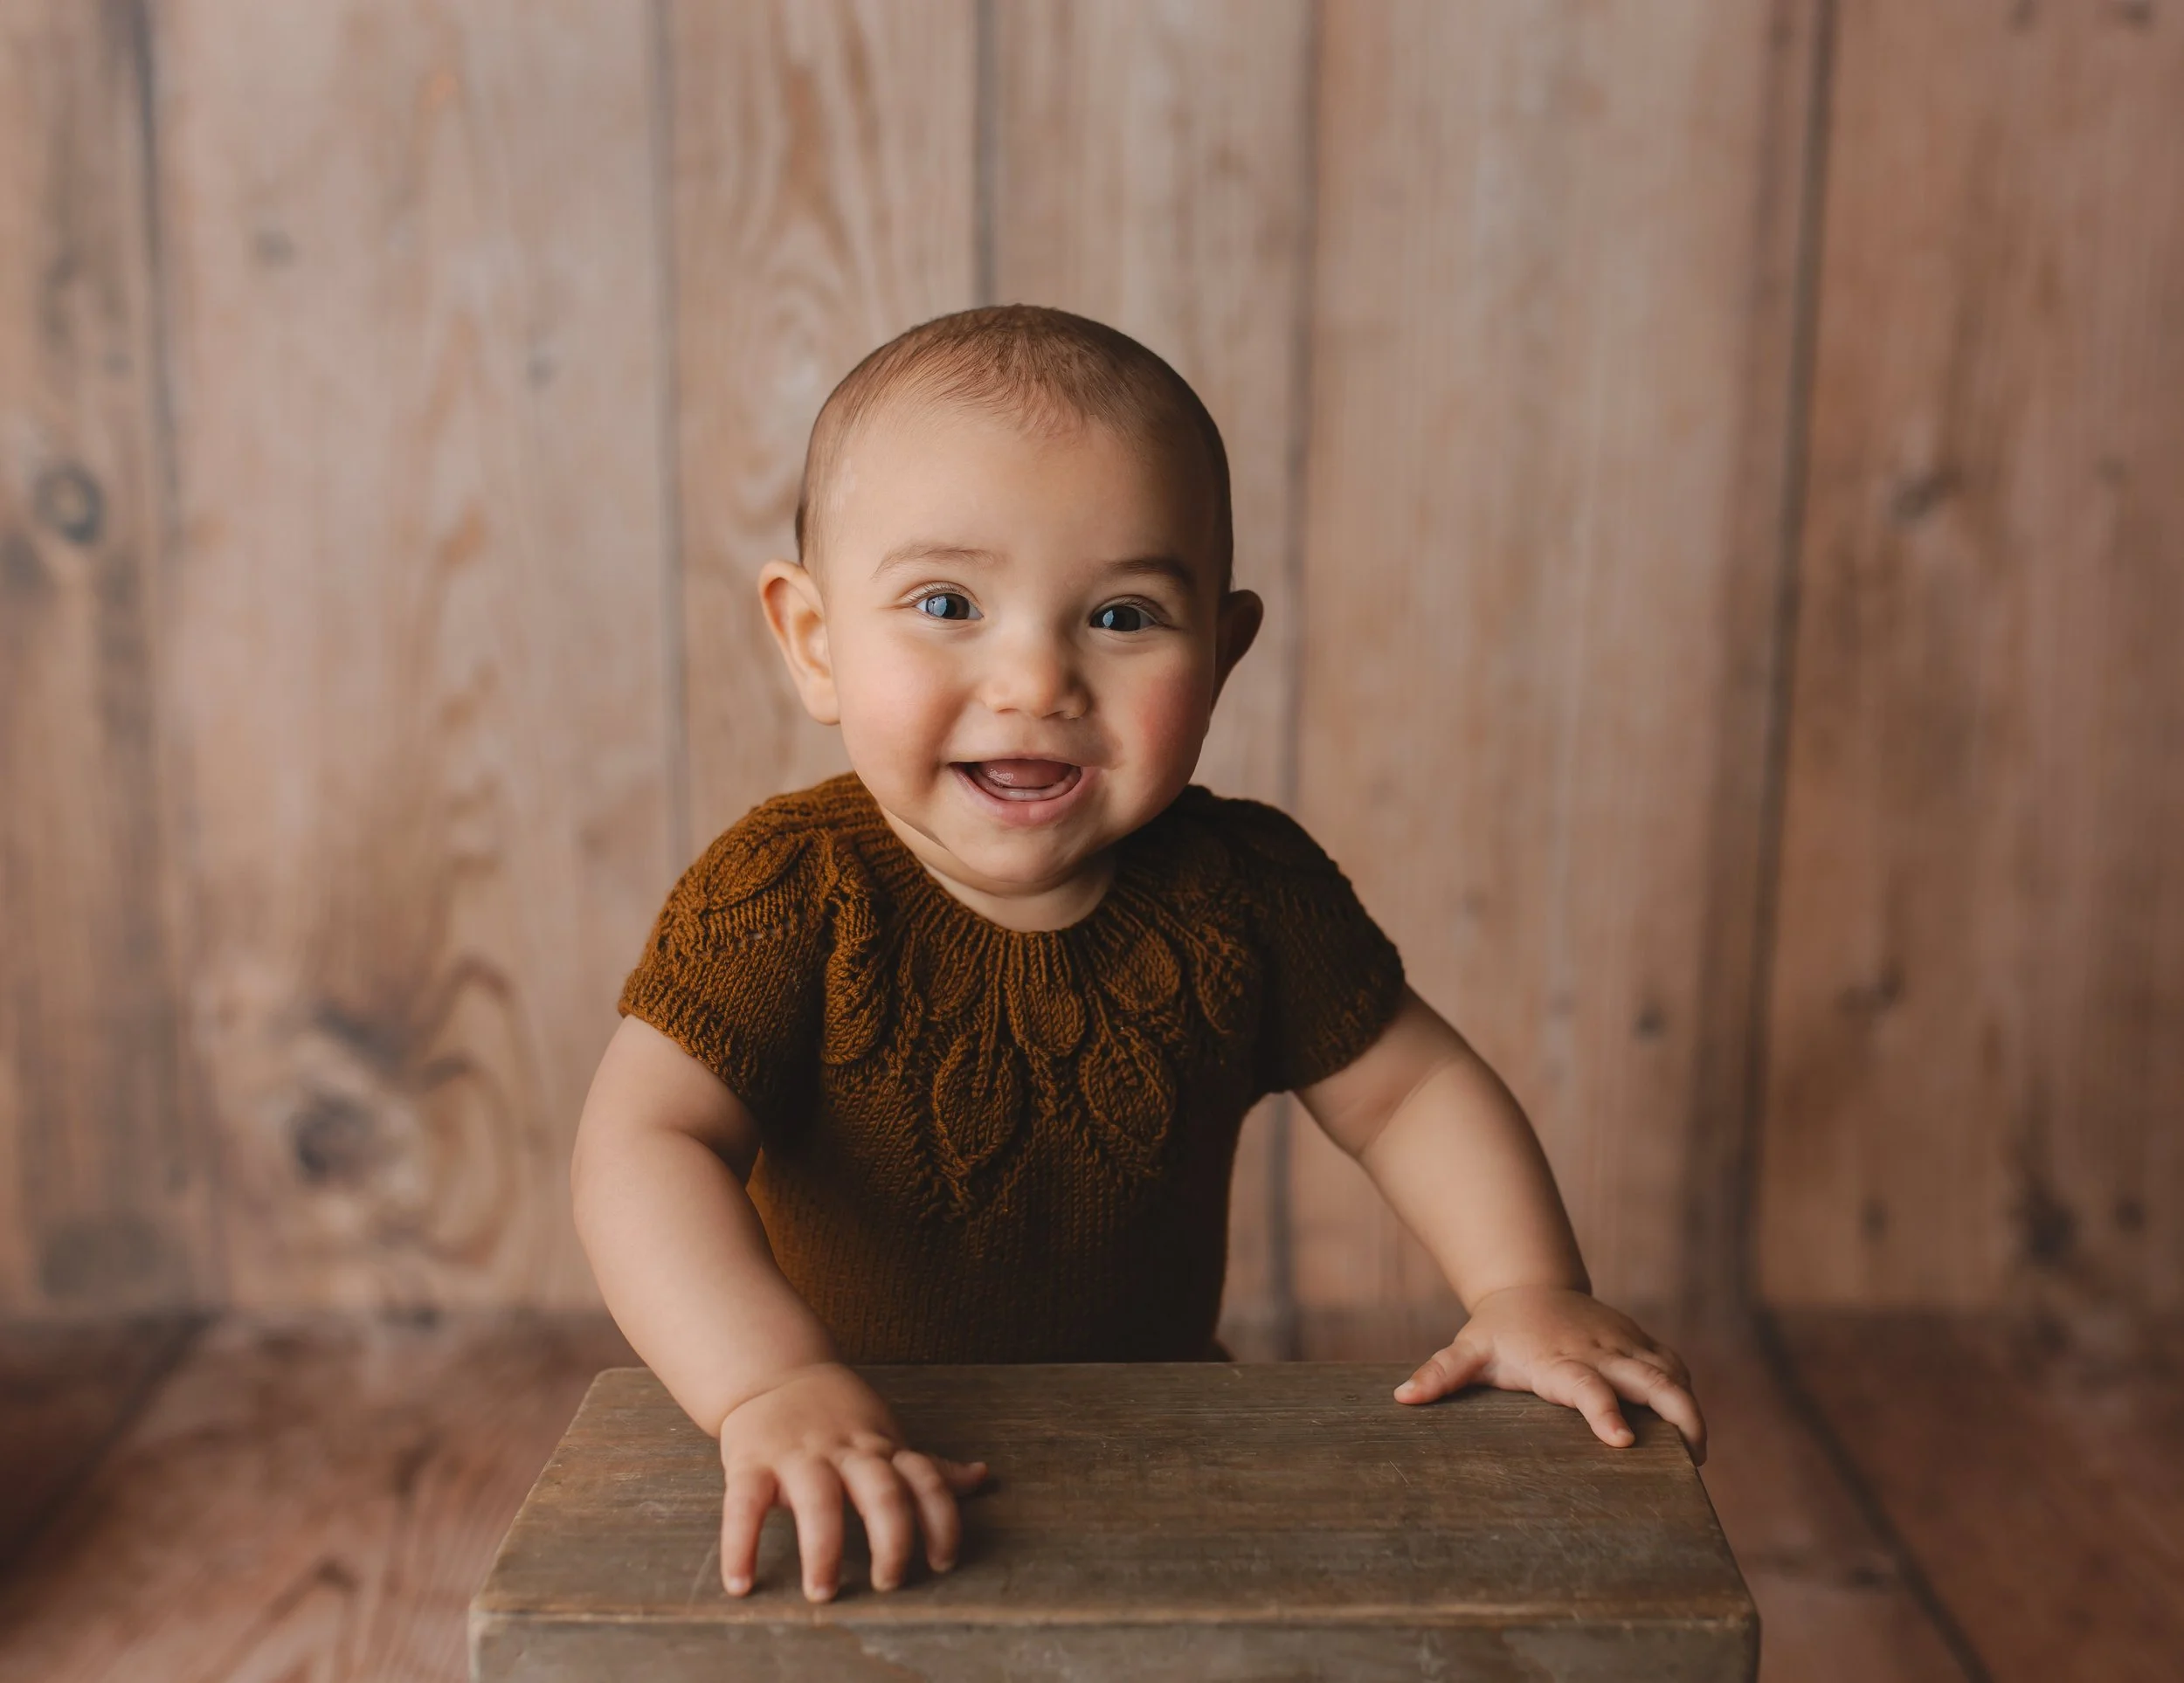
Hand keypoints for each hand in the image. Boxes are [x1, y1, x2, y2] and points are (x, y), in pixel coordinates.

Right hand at [716, 1360, 988, 1600]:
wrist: (774, 1371)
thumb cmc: (839, 1416)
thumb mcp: (886, 1435)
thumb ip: (928, 1467)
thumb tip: (982, 1478)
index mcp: (881, 1448)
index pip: (925, 1480)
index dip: (942, 1519)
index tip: (943, 1562)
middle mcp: (845, 1451)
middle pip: (881, 1490)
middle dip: (891, 1538)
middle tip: (890, 1582)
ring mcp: (798, 1456)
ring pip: (818, 1498)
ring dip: (822, 1546)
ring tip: (823, 1591)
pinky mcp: (751, 1463)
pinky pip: (745, 1505)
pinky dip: (740, 1544)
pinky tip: (741, 1582)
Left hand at [1392, 1285, 1706, 1463]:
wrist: (1528, 1284)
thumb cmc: (1498, 1330)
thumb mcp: (1467, 1350)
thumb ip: (1440, 1374)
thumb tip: (1403, 1398)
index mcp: (1558, 1360)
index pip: (1587, 1387)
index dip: (1604, 1412)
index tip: (1621, 1442)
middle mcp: (1598, 1351)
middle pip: (1651, 1381)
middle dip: (1679, 1416)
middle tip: (1693, 1460)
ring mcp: (1624, 1344)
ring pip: (1670, 1373)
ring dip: (1689, 1410)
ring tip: (1697, 1456)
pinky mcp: (1640, 1341)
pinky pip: (1673, 1364)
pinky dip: (1687, 1391)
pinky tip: (1691, 1429)